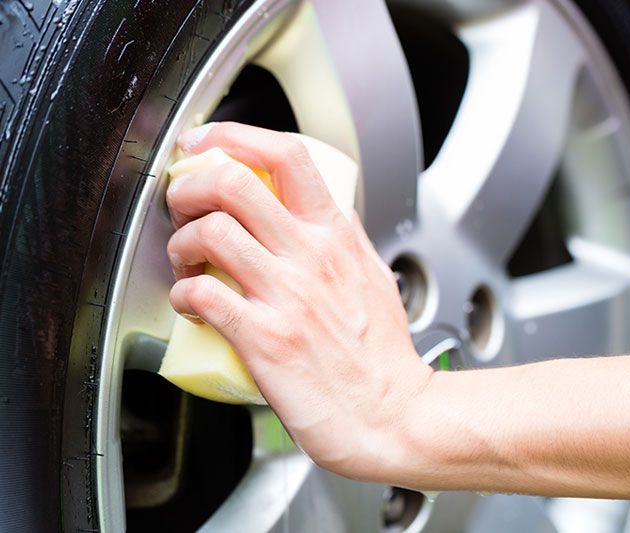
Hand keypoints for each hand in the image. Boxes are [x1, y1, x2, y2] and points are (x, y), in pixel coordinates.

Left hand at [165, 122, 431, 480]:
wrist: (392, 413)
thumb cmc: (383, 356)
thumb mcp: (373, 277)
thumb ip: (344, 243)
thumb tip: (319, 218)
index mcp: (337, 236)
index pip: (287, 155)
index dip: (234, 137)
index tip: (207, 143)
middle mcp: (311, 256)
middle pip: (233, 181)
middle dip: (190, 183)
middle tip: (183, 203)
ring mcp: (287, 295)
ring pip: (210, 232)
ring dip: (180, 241)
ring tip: (185, 260)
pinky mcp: (264, 337)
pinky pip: (201, 294)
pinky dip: (181, 294)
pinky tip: (191, 304)